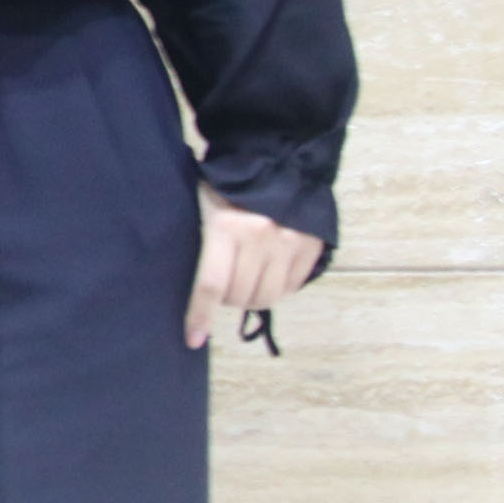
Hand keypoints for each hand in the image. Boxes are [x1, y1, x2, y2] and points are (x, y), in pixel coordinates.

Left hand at [189, 188, 318, 351]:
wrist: (276, 162)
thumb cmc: (227, 187)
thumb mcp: (204, 207)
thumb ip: (202, 244)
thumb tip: (196, 290)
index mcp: (225, 227)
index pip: (210, 285)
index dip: (199, 316)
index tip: (193, 340)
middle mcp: (259, 238)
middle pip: (238, 296)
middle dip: (226, 300)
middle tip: (223, 285)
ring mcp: (289, 243)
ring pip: (266, 297)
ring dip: (251, 298)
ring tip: (245, 280)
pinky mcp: (310, 247)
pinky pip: (290, 288)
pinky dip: (275, 290)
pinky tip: (267, 274)